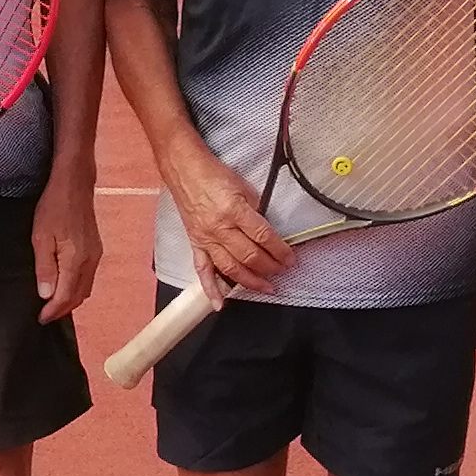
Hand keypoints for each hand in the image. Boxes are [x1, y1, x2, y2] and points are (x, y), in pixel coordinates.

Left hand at [30, 172, 102, 324]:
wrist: (74, 184)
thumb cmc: (54, 206)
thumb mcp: (41, 237)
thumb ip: (45, 268)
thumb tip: (46, 294)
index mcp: (76, 260)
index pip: (65, 296)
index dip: (53, 311)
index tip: (40, 319)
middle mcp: (90, 261)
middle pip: (79, 296)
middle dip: (62, 309)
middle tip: (45, 316)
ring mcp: (95, 255)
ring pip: (85, 288)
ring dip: (70, 300)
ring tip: (53, 304)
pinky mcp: (96, 249)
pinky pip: (88, 277)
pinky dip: (77, 288)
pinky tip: (65, 286)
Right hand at [171, 151, 296, 298]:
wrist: (184, 170)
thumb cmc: (215, 174)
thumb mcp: (243, 186)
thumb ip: (256, 210)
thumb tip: (268, 233)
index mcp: (234, 210)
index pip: (263, 236)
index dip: (280, 250)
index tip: (291, 259)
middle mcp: (220, 228)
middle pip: (249, 256)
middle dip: (270, 267)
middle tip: (284, 272)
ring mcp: (206, 239)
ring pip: (230, 268)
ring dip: (251, 282)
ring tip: (267, 288)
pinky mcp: (195, 243)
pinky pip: (202, 271)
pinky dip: (211, 289)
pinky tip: (220, 304)